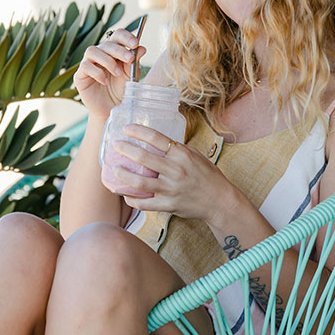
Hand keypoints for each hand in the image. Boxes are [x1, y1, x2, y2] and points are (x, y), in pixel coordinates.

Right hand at [74, 29, 146, 117]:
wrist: (112, 109)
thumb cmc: (121, 91)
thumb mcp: (131, 76)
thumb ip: (134, 62)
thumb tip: (141, 48)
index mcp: (114, 51)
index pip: (117, 35)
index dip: (125, 36)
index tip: (135, 43)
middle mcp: (100, 54)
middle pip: (106, 43)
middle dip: (119, 50)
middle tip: (129, 59)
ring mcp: (88, 63)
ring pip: (92, 51)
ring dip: (107, 60)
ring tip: (118, 73)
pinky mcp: (80, 75)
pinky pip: (85, 66)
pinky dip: (97, 72)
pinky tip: (106, 81)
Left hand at [110, 124, 244, 225]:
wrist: (220, 201)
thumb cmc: (207, 175)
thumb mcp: (195, 156)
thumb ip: (176, 150)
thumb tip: (154, 141)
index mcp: (182, 155)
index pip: (156, 138)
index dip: (138, 131)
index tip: (126, 128)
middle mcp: (176, 171)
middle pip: (143, 158)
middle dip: (125, 149)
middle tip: (115, 145)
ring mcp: (171, 189)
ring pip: (139, 182)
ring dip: (123, 175)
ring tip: (114, 169)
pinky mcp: (168, 205)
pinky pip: (144, 204)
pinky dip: (131, 199)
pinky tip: (124, 194)